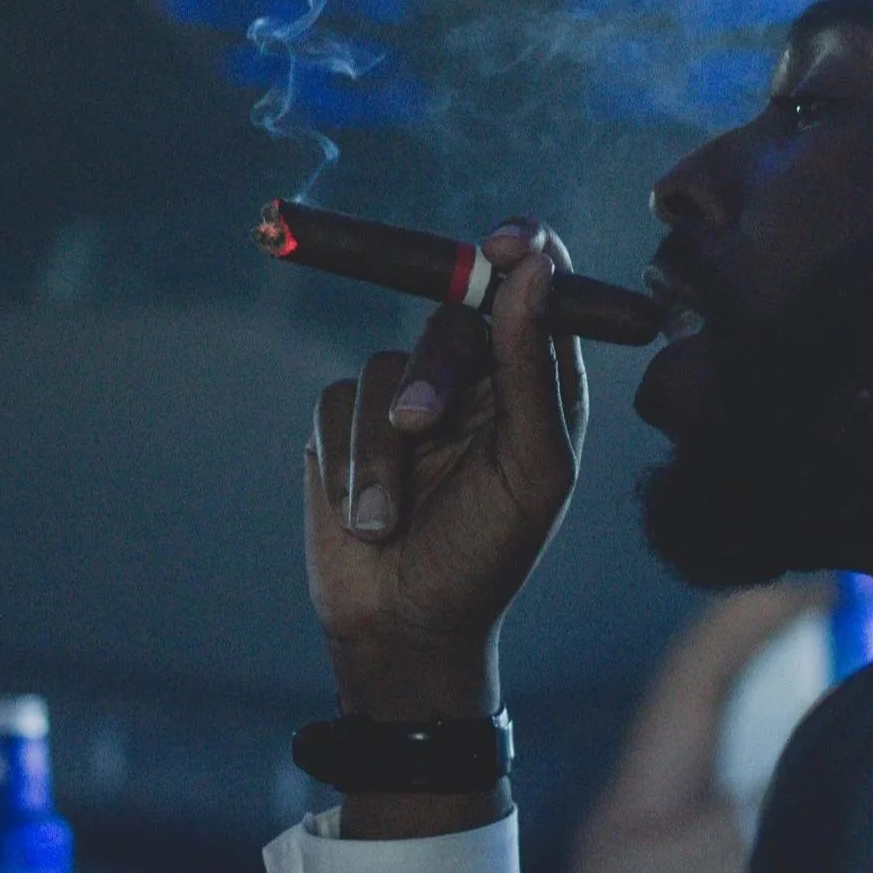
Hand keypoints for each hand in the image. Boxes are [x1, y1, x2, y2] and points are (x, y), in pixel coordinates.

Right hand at [304, 221, 587, 725]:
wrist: (405, 627)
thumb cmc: (489, 554)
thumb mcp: (532, 469)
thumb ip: (533, 369)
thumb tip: (531, 271)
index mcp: (535, 378)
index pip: (536, 283)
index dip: (522, 250)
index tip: (504, 245)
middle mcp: (474, 374)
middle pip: (451, 316)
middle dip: (433, 374)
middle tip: (420, 428)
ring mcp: (404, 394)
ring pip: (385, 366)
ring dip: (383, 453)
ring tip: (389, 521)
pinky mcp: (344, 422)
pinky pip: (336, 403)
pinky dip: (349, 465)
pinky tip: (366, 519)